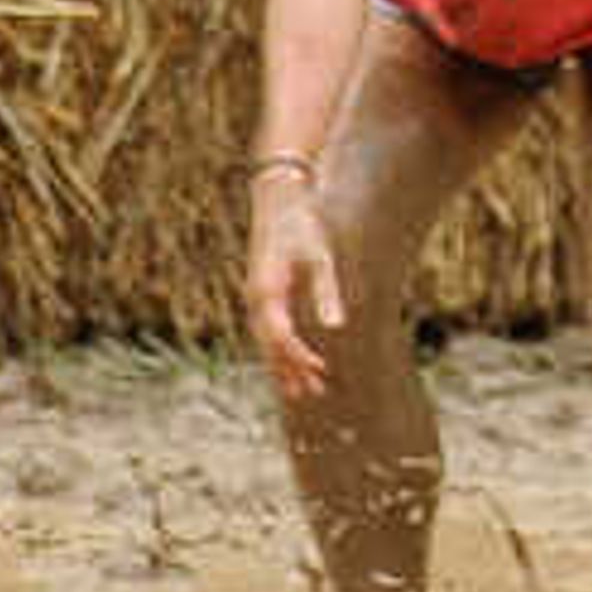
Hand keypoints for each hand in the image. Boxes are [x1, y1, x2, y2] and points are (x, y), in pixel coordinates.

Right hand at [243, 176, 345, 396]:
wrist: (277, 199)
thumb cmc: (302, 225)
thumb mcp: (319, 256)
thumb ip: (326, 292)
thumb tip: (336, 327)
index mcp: (267, 291)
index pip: (280, 336)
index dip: (299, 357)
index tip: (320, 370)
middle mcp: (255, 298)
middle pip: (270, 345)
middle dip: (291, 370)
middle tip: (315, 393)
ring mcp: (255, 297)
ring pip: (266, 341)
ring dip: (284, 364)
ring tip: (303, 389)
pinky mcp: (261, 293)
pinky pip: (267, 330)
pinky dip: (278, 349)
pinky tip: (292, 360)